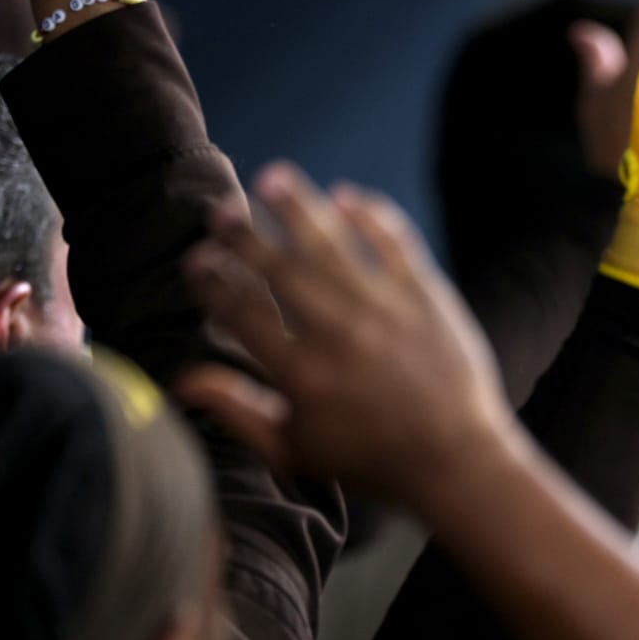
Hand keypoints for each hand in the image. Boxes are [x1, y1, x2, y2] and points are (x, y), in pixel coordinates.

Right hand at [178, 162, 517, 511]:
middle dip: (244, 234)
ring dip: (299, 206)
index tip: (196, 260)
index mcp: (300, 374)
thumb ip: (237, 412)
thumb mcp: (294, 451)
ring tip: (273, 178)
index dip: (213, 281)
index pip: (242, 312)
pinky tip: (346, 196)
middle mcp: (338, 334)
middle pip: (279, 268)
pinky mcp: (425, 296)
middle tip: (221, 210)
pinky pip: (392, 242)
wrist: (456, 461)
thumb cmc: (370, 461)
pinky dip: (370, 215)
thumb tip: (182, 380)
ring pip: (332, 243)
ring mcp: (384, 310)